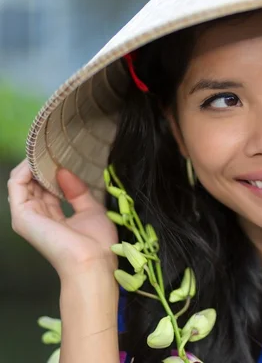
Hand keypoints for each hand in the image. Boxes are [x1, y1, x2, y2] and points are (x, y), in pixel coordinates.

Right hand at [8, 160, 117, 279]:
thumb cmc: (96, 243)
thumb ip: (78, 191)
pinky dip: (26, 168)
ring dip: (34, 163)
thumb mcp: (91, 210)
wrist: (93, 262)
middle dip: (44, 164)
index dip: (54, 171)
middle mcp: (37, 217)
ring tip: (49, 148)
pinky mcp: (22, 215)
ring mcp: (27, 216)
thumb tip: (63, 171)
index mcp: (53, 218)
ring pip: (23, 181)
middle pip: (34, 184)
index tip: (65, 155)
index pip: (47, 189)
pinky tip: (40, 158)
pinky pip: (17, 184)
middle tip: (57, 147)